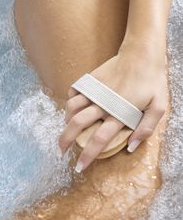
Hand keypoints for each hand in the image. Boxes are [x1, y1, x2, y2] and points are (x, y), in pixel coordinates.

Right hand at [58, 39, 167, 171]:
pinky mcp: (91, 79)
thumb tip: (131, 147)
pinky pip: (74, 91)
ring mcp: (95, 90)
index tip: (80, 166)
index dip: (88, 154)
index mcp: (119, 112)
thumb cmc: (152, 80)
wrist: (142, 53)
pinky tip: (72, 108)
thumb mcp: (158, 106)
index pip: (100, 139)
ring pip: (72, 107)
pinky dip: (70, 101)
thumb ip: (145, 128)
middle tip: (61, 151)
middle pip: (78, 124)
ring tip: (67, 130)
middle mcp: (103, 103)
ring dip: (66, 121)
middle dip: (66, 140)